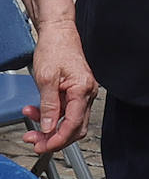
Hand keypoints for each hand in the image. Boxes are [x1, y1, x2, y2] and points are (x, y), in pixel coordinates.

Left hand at [24, 18, 96, 151]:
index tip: (42, 146)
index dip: (57, 139)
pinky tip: (36, 112)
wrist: (59, 32)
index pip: (74, 124)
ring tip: (31, 128)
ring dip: (51, 128)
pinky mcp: (75, 91)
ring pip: (70, 121)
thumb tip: (49, 127)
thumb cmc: (55, 48)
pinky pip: (66, 110)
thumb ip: (49, 106)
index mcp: (83, 89)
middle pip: (75, 127)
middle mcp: (87, 92)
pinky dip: (51, 116)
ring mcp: (83, 92)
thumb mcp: (46, 79)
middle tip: (35, 141)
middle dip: (54, 138)